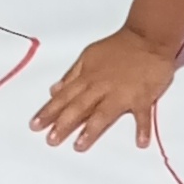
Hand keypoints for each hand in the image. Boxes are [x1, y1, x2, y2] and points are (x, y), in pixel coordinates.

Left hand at [34, 26, 176, 151]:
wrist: (148, 38)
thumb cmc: (119, 47)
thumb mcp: (89, 55)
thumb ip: (71, 75)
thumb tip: (54, 90)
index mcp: (88, 77)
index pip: (64, 96)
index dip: (48, 111)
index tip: (35, 125)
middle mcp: (101, 87)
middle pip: (79, 107)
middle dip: (63, 124)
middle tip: (50, 140)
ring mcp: (122, 93)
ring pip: (104, 113)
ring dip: (91, 129)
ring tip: (80, 145)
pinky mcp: (143, 97)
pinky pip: (142, 115)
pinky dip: (143, 128)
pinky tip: (141, 142)